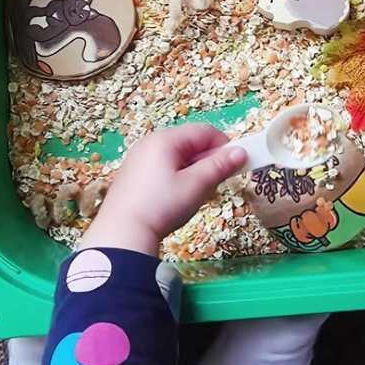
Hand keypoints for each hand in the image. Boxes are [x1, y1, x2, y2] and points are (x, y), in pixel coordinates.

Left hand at [79, 124, 246, 255]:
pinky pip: (164, 168)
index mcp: (165, 140)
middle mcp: (150, 143)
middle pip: (190, 143)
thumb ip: (219, 166)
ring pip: (178, 157)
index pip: (204, 131)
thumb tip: (241, 152)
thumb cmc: (162, 205)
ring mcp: (139, 159)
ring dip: (195, 171)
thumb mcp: (196, 185)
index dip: (224, 146)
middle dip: (209, 160)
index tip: (235, 165)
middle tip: (216, 183)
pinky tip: (178, 199)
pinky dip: (178, 178)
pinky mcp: (133, 175)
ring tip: (197, 194)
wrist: (123, 232)